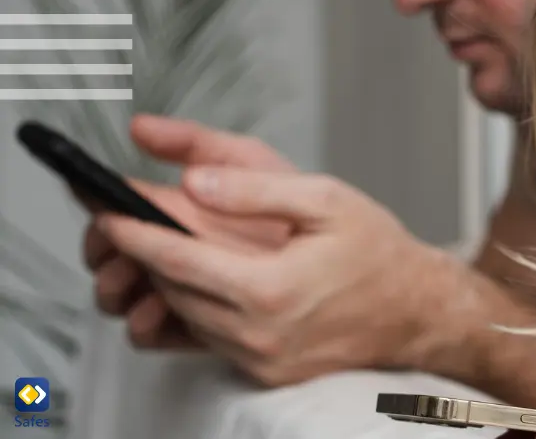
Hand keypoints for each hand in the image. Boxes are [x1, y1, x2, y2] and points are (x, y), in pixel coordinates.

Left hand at [98, 164, 468, 386]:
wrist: (417, 311)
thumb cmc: (377, 251)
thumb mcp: (325, 197)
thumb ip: (253, 185)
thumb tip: (191, 180)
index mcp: (269, 288)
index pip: (173, 256)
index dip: (129, 228)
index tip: (102, 205)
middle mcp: (256, 333)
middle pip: (167, 286)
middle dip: (136, 249)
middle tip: (121, 214)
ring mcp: (257, 358)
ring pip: (179, 314)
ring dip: (161, 277)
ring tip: (160, 242)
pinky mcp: (262, 371)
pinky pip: (203, 338)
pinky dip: (188, 305)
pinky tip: (196, 277)